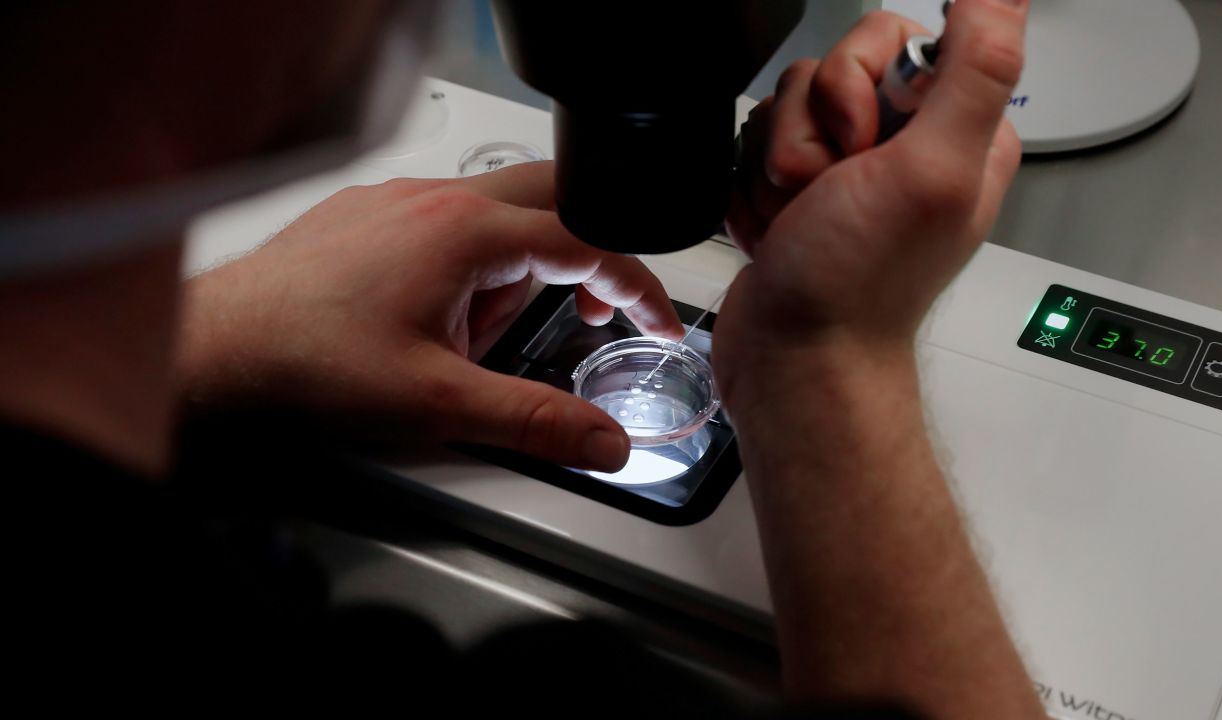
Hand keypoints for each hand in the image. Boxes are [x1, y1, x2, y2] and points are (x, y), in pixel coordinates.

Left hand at [178, 161, 683, 470]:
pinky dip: (466, 263)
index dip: (636, 287)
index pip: (588, 242)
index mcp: (467, 233)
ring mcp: (398, 199)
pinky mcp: (369, 211)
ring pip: (497, 212)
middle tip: (586, 313)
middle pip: (553, 199)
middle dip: (584, 259)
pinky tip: (431, 317)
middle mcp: (435, 199)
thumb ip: (535, 422)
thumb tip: (605, 442)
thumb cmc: (311, 367)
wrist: (217, 351)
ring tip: (472, 338)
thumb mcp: (439, 406)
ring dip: (513, 270)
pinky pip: (447, 220)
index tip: (656, 321)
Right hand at [717, 2, 1024, 414]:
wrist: (794, 359)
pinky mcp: (795, 197)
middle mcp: (902, 147)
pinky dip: (752, 195)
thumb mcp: (935, 169)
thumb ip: (977, 69)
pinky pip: (753, 152)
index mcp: (954, 131)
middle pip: (828, 72)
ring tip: (800, 221)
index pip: (895, 40)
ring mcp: (844, 174)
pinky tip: (778, 234)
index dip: (856, 81)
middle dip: (808, 133)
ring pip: (783, 111)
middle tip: (827, 191)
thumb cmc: (859, 284)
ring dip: (774, 168)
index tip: (861, 143)